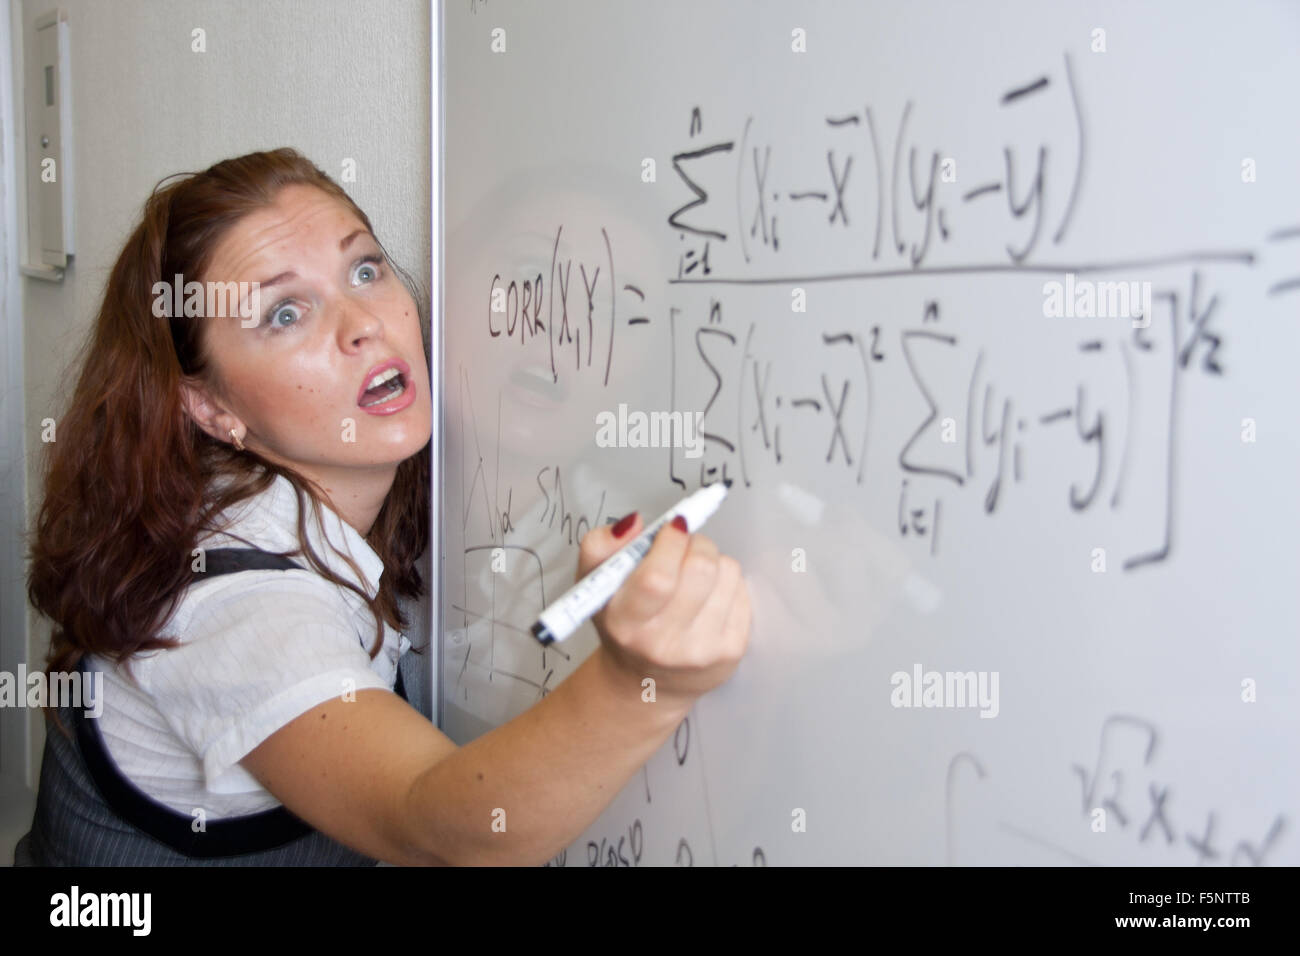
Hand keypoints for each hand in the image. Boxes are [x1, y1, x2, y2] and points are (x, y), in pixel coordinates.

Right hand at [575, 510, 751, 703]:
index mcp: (625, 624)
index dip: (671, 543)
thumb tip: (634, 523)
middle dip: (696, 543)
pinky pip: (741, 589)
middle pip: (700, 570)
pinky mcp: (731, 651)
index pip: (657, 578)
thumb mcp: (595, 588)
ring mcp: (701, 650)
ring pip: (726, 572)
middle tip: (684, 546)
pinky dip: (727, 581)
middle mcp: (663, 643)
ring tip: (694, 575)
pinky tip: (708, 597)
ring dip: (713, 560)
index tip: (673, 527)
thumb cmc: (623, 626)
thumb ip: (599, 548)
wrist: (649, 684)